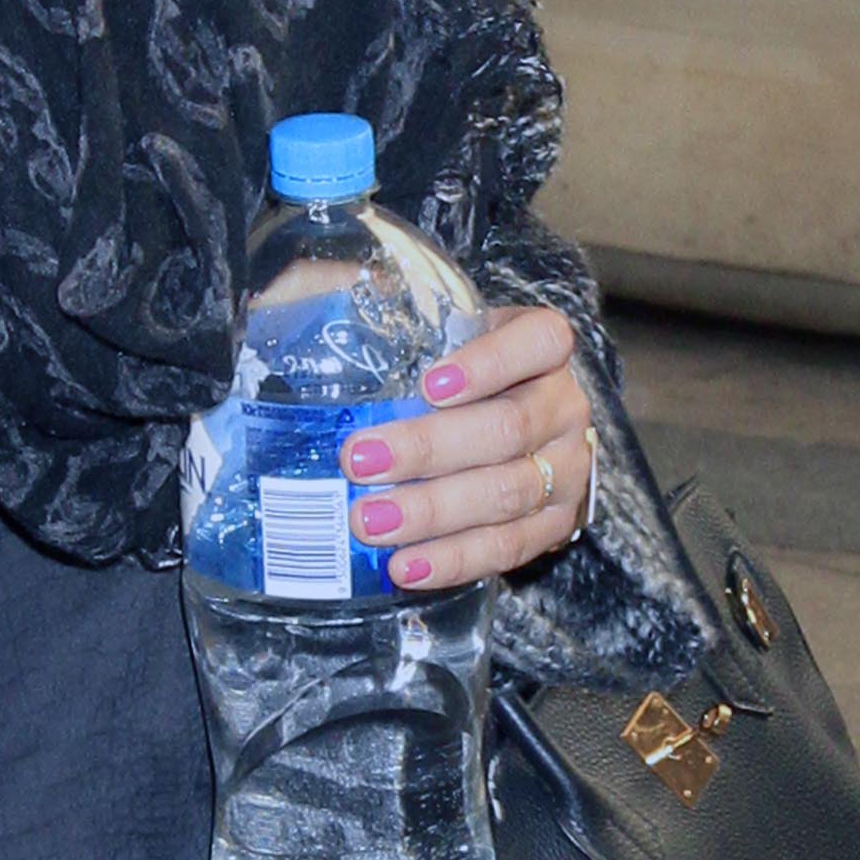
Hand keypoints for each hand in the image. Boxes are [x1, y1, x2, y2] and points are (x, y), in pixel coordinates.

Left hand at [343, 297, 596, 587]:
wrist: (503, 423)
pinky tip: (405, 566)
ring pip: (508, 493)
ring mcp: (568, 469)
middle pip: (508, 428)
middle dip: (429, 449)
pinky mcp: (556, 524)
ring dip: (434, 512)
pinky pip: (509, 548)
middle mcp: (564, 405)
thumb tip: (291, 293)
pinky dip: (455, 560)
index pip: (540, 341)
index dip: (490, 362)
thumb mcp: (427, 328)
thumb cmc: (449, 371)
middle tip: (358, 461)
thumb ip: (375, 308)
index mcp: (543, 347)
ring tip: (369, 521)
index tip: (429, 384)